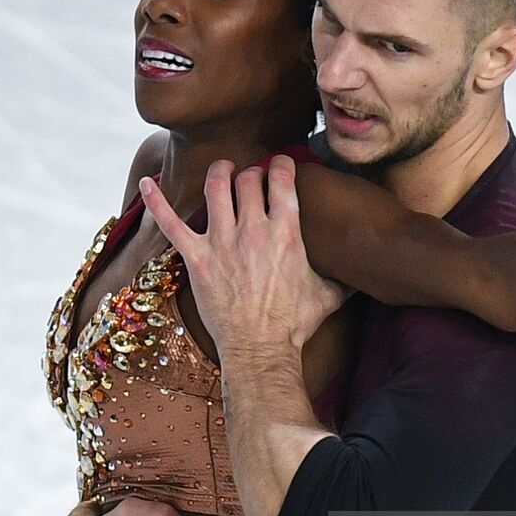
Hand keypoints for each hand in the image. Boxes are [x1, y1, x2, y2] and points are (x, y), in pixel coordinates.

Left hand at [139, 155, 348, 359]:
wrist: (260, 349)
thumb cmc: (294, 325)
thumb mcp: (329, 296)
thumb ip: (346, 278)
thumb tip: (368, 276)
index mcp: (286, 232)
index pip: (282, 180)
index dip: (281, 166)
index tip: (280, 166)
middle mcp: (253, 230)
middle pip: (248, 179)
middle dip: (251, 173)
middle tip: (252, 179)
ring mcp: (222, 242)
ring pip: (216, 187)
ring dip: (219, 173)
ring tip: (222, 170)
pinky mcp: (197, 258)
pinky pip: (171, 223)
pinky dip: (156, 201)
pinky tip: (146, 183)